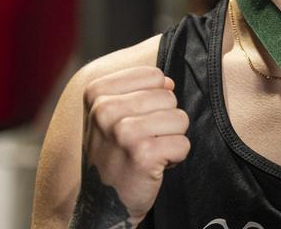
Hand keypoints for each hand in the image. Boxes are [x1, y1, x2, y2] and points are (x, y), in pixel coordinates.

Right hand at [72, 67, 189, 227]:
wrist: (101, 204)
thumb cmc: (111, 155)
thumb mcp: (108, 115)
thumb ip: (137, 90)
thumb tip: (168, 82)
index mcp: (96, 92)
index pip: (154, 76)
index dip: (154, 99)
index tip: (135, 121)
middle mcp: (106, 109)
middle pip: (168, 97)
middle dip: (164, 121)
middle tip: (142, 141)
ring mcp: (123, 132)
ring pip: (180, 118)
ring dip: (171, 138)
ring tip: (148, 152)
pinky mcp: (143, 154)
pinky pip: (183, 144)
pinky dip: (175, 158)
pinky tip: (154, 166)